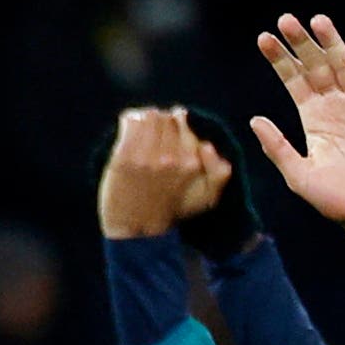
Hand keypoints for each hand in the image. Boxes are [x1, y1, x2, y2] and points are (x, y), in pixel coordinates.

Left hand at [98, 106, 235, 239]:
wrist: (135, 228)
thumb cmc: (169, 211)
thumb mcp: (206, 199)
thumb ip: (220, 174)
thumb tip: (208, 146)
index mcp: (191, 163)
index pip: (183, 121)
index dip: (176, 122)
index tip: (172, 128)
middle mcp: (171, 158)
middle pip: (165, 117)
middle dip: (161, 122)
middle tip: (154, 132)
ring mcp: (146, 156)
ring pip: (148, 115)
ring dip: (145, 120)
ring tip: (142, 130)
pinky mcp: (124, 156)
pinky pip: (130, 120)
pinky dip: (130, 121)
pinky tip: (129, 130)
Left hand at [247, 15, 344, 243]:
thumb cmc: (337, 201)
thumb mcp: (299, 175)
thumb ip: (277, 148)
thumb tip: (253, 120)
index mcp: (313, 117)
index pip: (293, 79)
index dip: (280, 58)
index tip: (264, 39)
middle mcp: (335, 105)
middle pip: (316, 65)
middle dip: (302, 43)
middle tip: (286, 20)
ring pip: (343, 66)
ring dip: (331, 44)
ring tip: (317, 22)